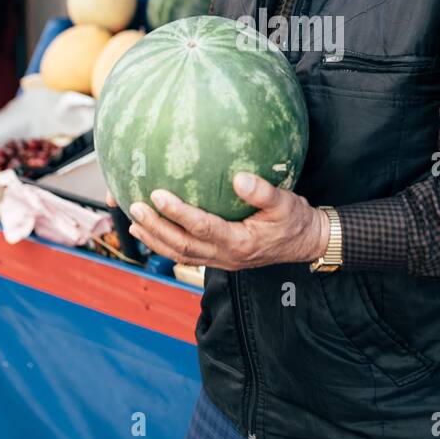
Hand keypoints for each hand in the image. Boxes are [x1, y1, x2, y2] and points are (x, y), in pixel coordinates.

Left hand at [121, 172, 329, 270]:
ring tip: (134, 221)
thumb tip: (239, 178)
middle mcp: (226, 256)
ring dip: (155, 239)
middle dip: (156, 228)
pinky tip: (151, 230)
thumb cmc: (295, 220)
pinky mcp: (219, 258)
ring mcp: (221, 260)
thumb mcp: (286, 203)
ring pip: (180, 254)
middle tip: (135, 207)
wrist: (305, 243)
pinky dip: (165, 243)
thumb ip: (263, 192)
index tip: (158, 194)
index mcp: (240, 242)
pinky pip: (187, 254)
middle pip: (182, 246)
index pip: (202, 228)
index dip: (178, 213)